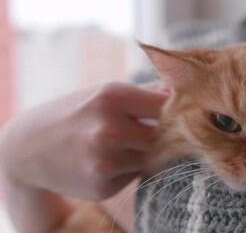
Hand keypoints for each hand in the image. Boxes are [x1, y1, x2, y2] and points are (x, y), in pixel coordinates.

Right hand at [0, 81, 168, 199]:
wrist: (30, 146)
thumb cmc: (77, 112)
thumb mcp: (105, 92)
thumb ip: (145, 94)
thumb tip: (180, 96)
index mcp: (111, 97)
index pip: (167, 105)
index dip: (174, 110)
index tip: (174, 113)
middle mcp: (108, 130)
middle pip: (164, 136)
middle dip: (162, 134)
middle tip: (150, 129)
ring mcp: (104, 161)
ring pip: (153, 158)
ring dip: (146, 152)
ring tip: (125, 143)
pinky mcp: (102, 186)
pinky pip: (136, 174)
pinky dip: (130, 167)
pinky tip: (109, 160)